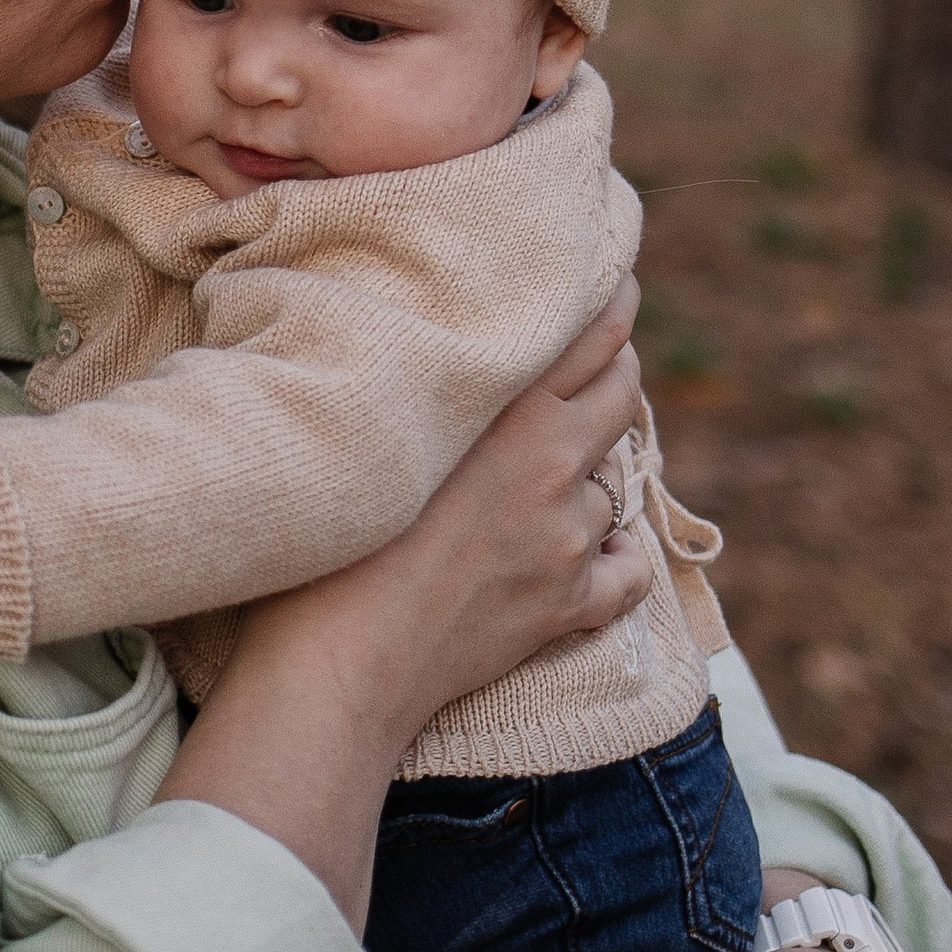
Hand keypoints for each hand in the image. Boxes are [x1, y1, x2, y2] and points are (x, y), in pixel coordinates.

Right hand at [158, 282, 649, 927]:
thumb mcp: (377, 430)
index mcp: (506, 412)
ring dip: (592, 472)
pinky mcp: (568, 605)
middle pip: (623, 392)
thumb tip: (449, 350)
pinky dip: (618, 555)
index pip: (593, 334)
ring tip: (543, 474)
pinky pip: (629, 569)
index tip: (613, 285)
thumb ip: (431, 387)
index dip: (610, 304)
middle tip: (587, 363)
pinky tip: (592, 548)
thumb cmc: (323, 541)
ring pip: (616, 482)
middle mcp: (554, 468)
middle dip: (612, 372)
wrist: (334, 666)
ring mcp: (568, 540)